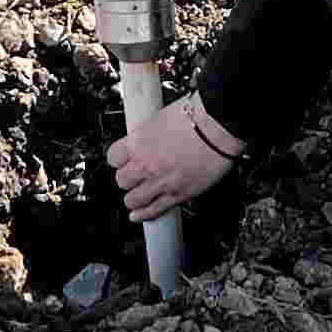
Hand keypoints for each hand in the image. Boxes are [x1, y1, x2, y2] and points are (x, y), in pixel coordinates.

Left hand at [109, 94, 242, 221]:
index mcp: (139, 140)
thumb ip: (152, 133)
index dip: (118, 160)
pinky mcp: (177, 194)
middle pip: (121, 180)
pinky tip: (138, 215)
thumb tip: (151, 137)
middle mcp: (146, 162)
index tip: (123, 161)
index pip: (113, 157)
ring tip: (137, 195)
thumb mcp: (163, 117)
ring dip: (133, 197)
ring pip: (132, 199)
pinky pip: (154, 210)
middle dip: (127, 179)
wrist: (218, 128)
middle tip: (134, 176)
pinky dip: (144, 214)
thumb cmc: (197, 116)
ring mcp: (161, 181)